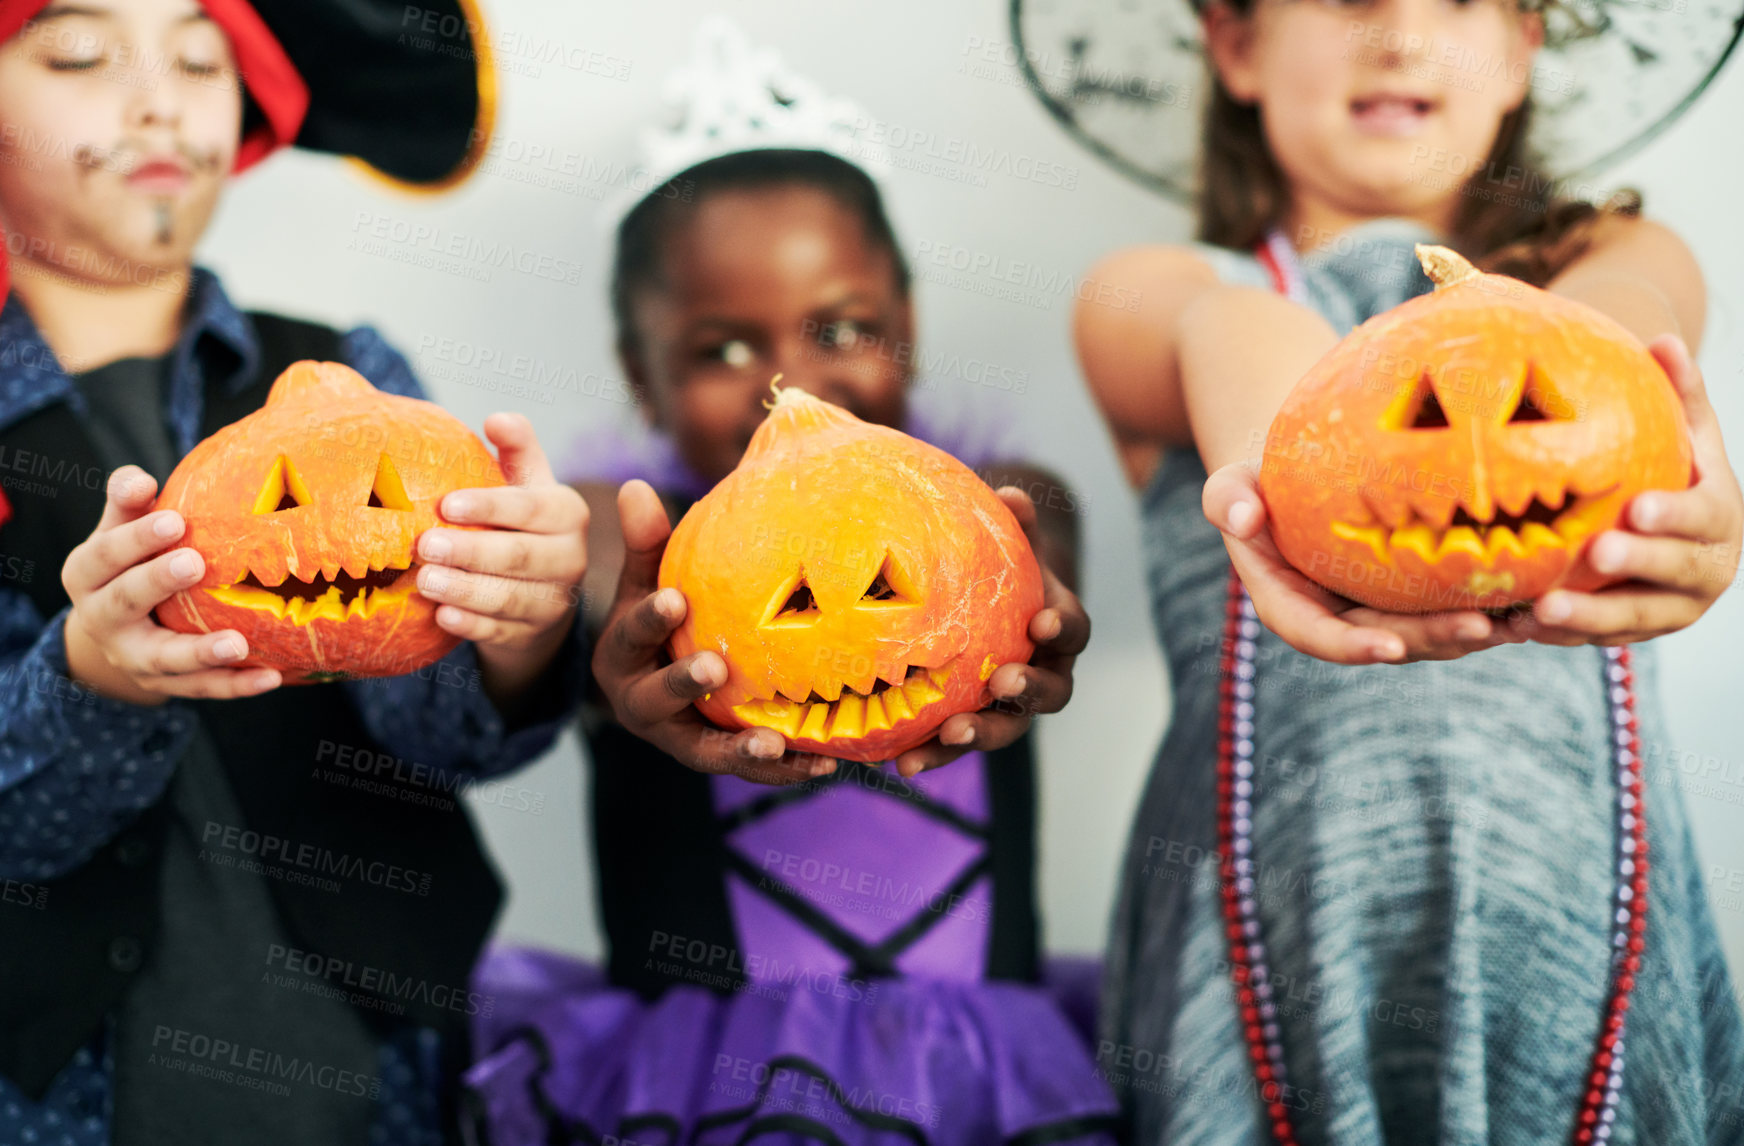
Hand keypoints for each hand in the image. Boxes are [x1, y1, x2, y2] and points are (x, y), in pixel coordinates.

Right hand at [62, 466, 281, 702]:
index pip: (103, 555)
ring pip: (164, 658)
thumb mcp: (120, 530)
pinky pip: (201, 688)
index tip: (174, 520)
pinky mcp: (164, 685)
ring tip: (238, 644)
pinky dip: (235, 685)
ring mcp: (132, 657)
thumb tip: (140, 478)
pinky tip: (272, 677)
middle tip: (194, 563)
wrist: (118, 631)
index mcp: (86, 575)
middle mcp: (102, 619)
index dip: (135, 538)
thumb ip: (129, 502)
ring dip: (201, 652)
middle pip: (123, 602)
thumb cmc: (130, 561)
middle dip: (157, 581)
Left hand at [416, 413, 588, 692]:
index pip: (529, 508)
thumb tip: (497, 418)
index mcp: (568, 514)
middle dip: (471, 552)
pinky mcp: (533, 634)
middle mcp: (571, 558)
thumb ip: (518, 449)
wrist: (541, 588)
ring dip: (465, 590)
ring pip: (509, 598)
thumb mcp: (528, 483)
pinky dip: (471, 625)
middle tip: (424, 545)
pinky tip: (442, 617)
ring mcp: (553, 601)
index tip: (445, 504)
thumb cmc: (521, 522)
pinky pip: (500, 632)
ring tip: (424, 581)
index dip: (489, 507)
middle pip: (519, 556)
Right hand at [591, 479, 836, 785]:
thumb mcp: (645, 582)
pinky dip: (783, 769)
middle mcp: (640, 703)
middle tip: (715, 666)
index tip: (674, 600)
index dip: (650, 618)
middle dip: (684, 682)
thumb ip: (646, 543)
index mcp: (619, 656)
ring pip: (703, 750)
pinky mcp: (712, 757)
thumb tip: (636, 486)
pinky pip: (746, 768)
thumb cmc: (655, 619)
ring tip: (776, 744)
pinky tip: (823, 764)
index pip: (631, 633)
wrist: (646, 684)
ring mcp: (676, 737)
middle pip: (658, 697)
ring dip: (740, 750)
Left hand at [891, 487, 1090, 777]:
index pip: (1073, 630)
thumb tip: (1008, 493)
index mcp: (1058, 630)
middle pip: (1049, 694)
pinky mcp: (977, 728)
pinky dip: (933, 756)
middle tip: (1001, 683)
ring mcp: (1012, 708)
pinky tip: (899, 763)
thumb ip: (1014, 525)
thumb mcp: (1011, 549)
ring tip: (949, 736)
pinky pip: (958, 746)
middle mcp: (1045, 675)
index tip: (1043, 621)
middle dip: (1028, 692)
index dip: (1063, 627)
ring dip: (980, 735)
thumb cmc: (1003, 575)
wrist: (989, 613)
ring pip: (1007, 729)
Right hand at [1204, 464, 1503, 663]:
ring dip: (1476, 631)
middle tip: (1482, 627)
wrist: (1298, 479)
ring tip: (1522, 617)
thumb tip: (1241, 516)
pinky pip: (1453, 604)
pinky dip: (1491, 603)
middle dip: (1435, 640)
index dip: (1354, 648)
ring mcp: (1380, 610)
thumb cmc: (1261, 481)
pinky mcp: (1414, 595)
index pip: (1319, 637)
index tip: (1389, 647)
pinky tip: (1533, 591)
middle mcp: (1341, 618)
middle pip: (1390, 640)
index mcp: (1292, 606)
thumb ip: (1225, 499)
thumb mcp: (1231, 484)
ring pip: (1431, 632)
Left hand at [1507, 335, 1741, 644]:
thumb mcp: (1687, 435)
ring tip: (1539, 611)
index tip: (1637, 508)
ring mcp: (1670, 610)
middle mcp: (1705, 572)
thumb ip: (1680, 395)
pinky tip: (1515, 627)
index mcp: (1720, 520)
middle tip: (1591, 554)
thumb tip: (1664, 339)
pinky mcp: (1633, 634)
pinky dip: (1560, 635)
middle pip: (1671, 575)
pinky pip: (1595, 640)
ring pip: (1631, 620)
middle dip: (1634, 566)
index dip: (1672, 516)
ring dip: (1586, 618)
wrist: (1674, 532)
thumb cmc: (1676, 470)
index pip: (1701, 518)